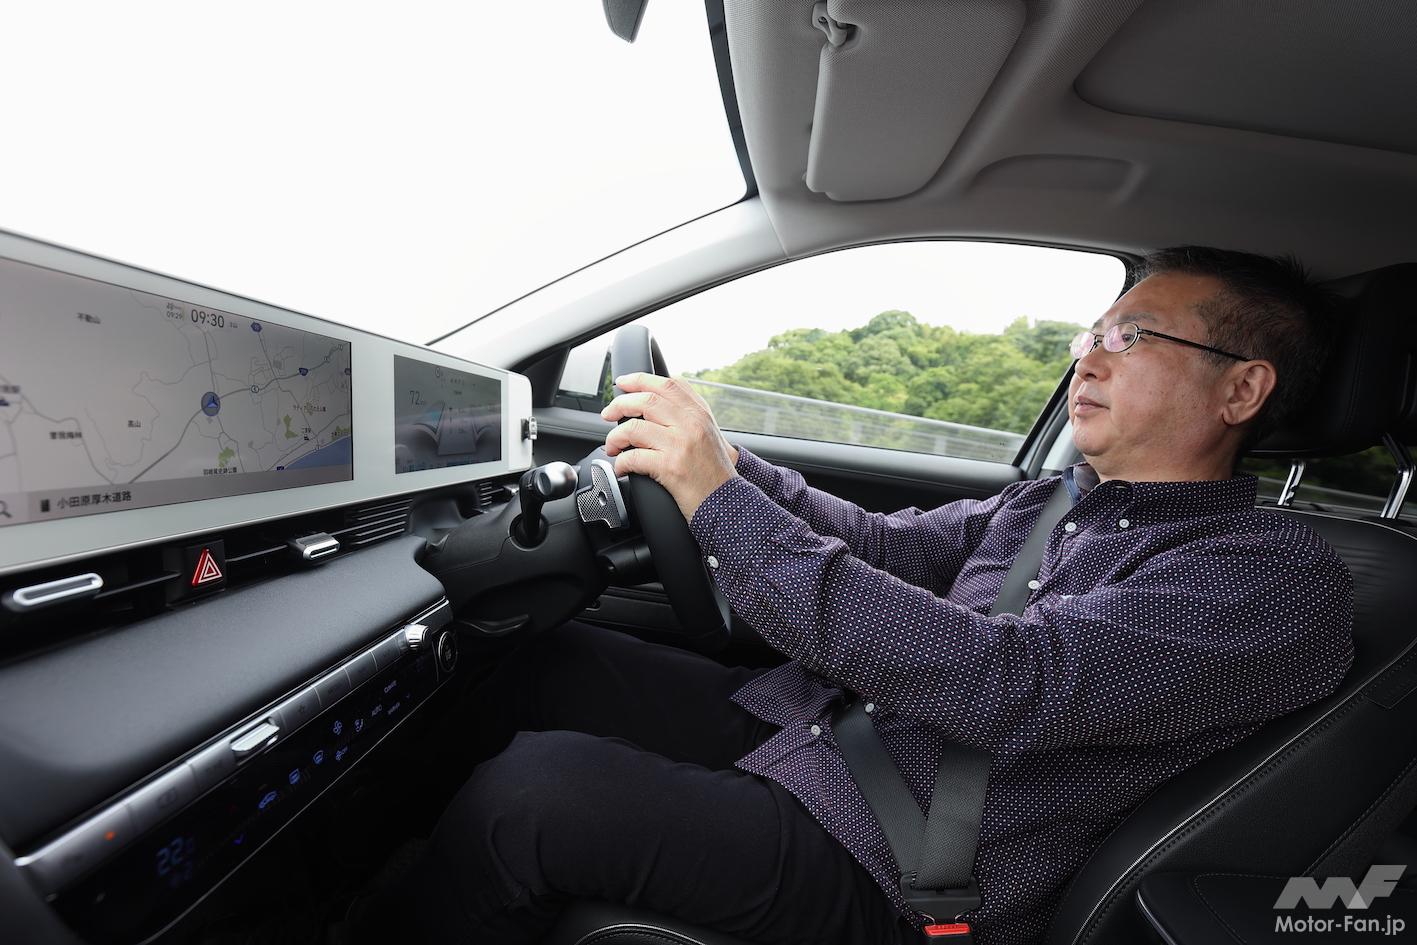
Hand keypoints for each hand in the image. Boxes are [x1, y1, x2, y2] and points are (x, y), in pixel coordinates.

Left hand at [601, 373, 738, 519]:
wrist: (726, 501)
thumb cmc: (714, 471)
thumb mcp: (708, 433)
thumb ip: (687, 415)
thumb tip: (653, 403)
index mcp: (699, 413)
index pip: (668, 385)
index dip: (640, 379)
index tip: (623, 383)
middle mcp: (691, 424)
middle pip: (646, 400)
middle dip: (619, 404)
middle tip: (608, 414)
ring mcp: (681, 444)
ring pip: (634, 427)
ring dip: (615, 437)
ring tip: (612, 447)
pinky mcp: (671, 467)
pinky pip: (633, 457)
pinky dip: (621, 463)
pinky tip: (622, 468)